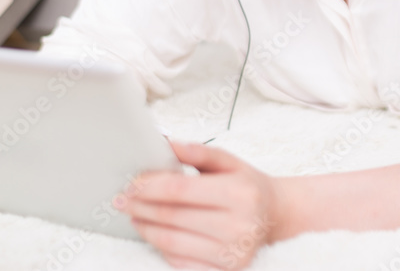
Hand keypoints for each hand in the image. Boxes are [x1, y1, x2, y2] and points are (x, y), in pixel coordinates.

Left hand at [115, 141, 283, 269]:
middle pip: (172, 216)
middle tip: (122, 200)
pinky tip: (153, 233)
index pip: (180, 190)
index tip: (131, 183)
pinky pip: (181, 262)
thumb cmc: (248, 186)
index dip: (149, 186)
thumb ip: (197, 151)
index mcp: (239, 193)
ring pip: (172, 242)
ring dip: (145, 228)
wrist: (276, 216)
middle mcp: (238, 225)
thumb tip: (164, 142)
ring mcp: (232, 253)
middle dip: (141, 207)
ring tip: (133, 216)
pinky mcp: (226, 270)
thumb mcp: (229, 161)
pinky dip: (162, 247)